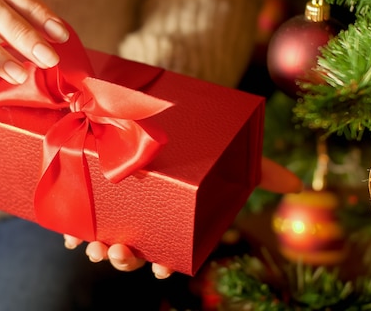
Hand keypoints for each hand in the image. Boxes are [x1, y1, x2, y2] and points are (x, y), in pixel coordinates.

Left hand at [64, 156, 301, 278]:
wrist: (156, 101)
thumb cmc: (197, 138)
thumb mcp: (228, 153)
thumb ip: (259, 171)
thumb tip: (300, 186)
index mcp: (171, 217)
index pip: (169, 251)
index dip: (165, 265)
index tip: (163, 270)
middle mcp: (143, 216)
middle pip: (133, 249)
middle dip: (126, 259)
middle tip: (122, 253)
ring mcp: (116, 206)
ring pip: (104, 237)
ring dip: (99, 249)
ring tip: (95, 247)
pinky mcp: (92, 188)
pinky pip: (78, 216)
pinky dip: (72, 228)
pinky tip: (70, 234)